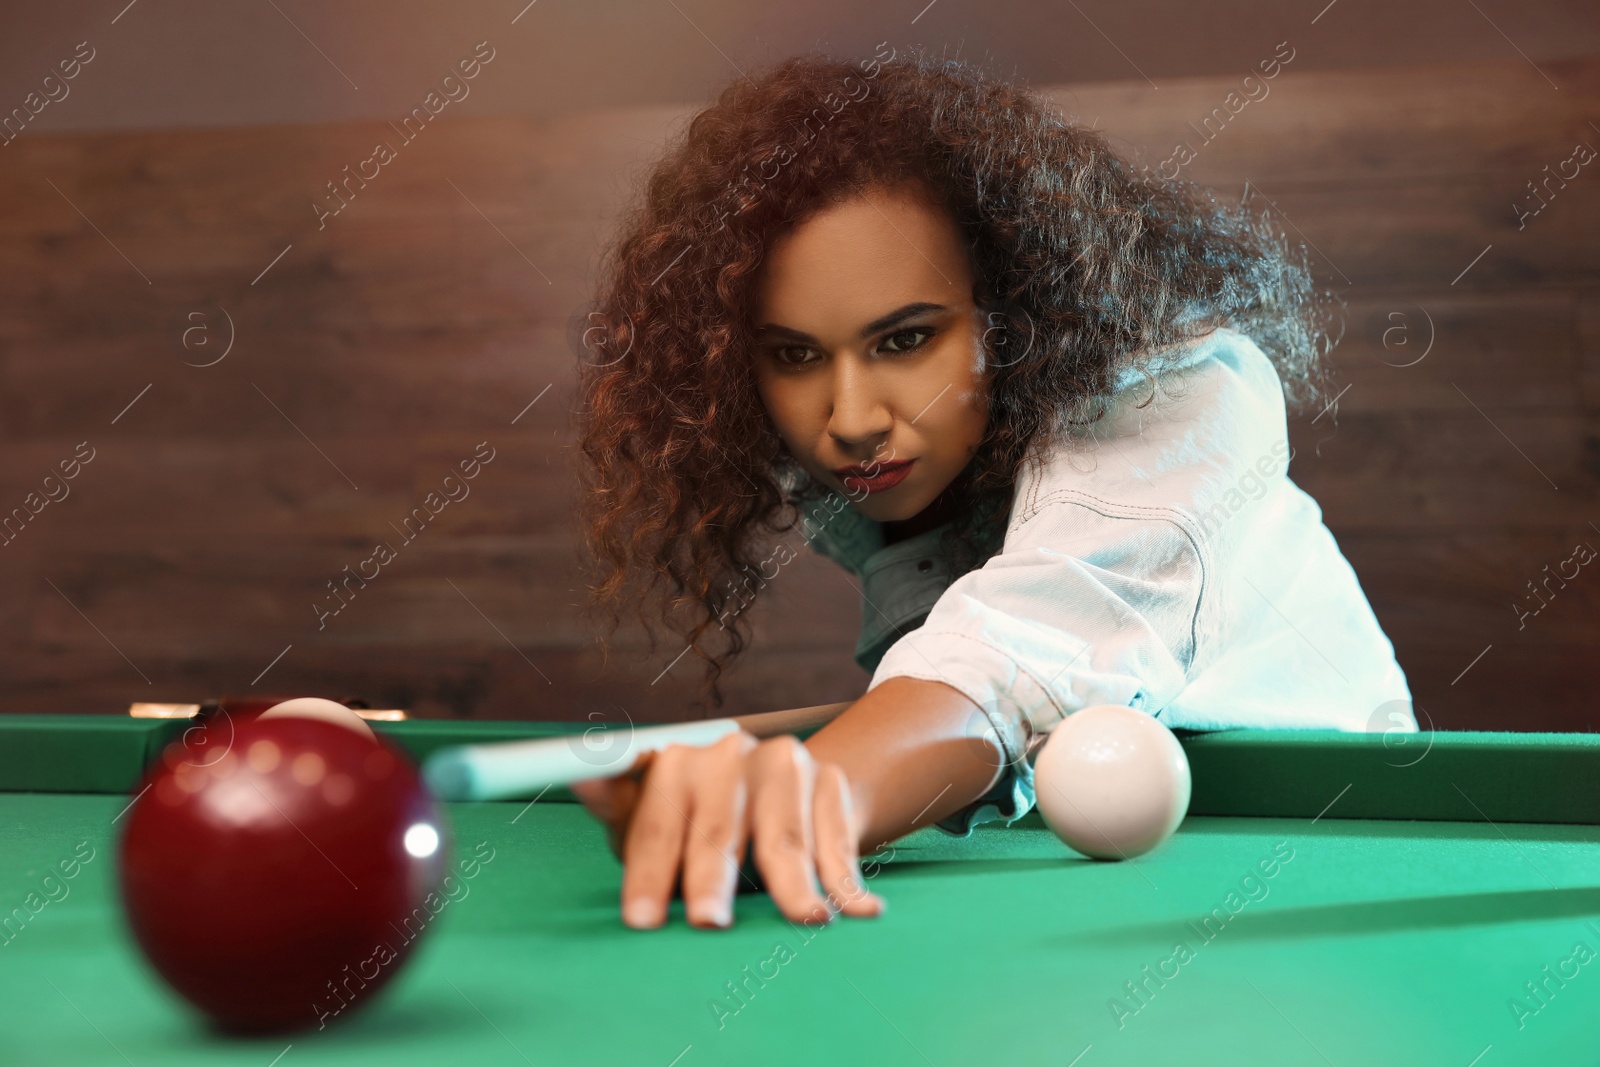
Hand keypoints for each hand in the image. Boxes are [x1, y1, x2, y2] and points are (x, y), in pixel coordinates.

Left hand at [570, 730, 885, 929]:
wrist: (776, 783)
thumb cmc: (695, 818)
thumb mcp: (648, 813)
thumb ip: (615, 803)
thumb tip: (581, 775)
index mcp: (676, 763)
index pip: (658, 824)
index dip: (648, 874)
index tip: (642, 921)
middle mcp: (730, 756)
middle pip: (719, 829)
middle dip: (712, 880)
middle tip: (709, 924)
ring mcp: (784, 766)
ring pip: (785, 836)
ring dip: (796, 884)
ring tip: (805, 920)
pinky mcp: (829, 784)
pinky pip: (837, 840)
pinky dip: (847, 881)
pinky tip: (858, 911)